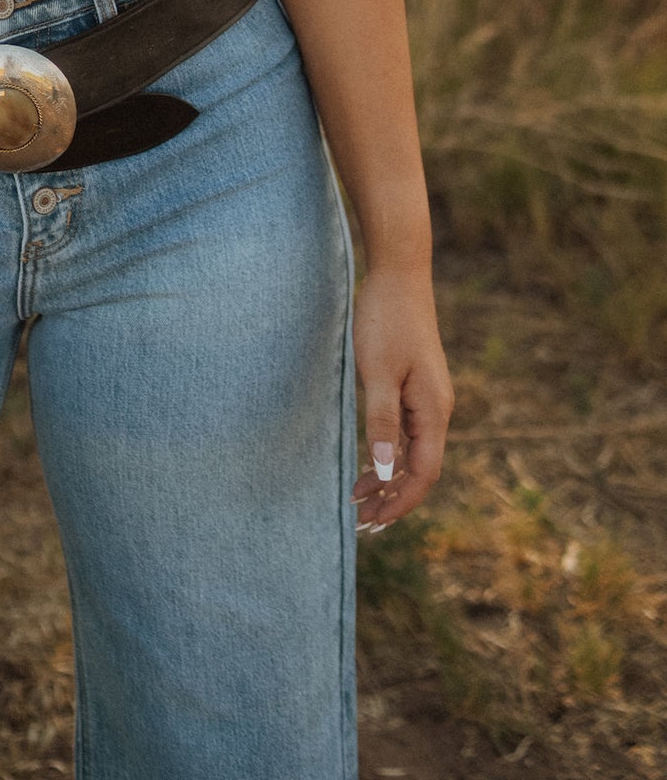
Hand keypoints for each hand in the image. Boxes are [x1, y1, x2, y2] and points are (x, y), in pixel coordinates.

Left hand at [351, 263, 453, 530]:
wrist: (398, 274)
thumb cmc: (385, 319)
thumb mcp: (378, 371)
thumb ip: (382, 422)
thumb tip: (387, 473)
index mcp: (433, 410)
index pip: (423, 473)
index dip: (400, 502)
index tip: (373, 522)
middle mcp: (437, 409)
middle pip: (421, 470)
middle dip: (393, 499)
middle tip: (361, 522)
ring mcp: (428, 398)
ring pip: (414, 453)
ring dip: (389, 479)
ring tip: (359, 499)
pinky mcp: (416, 386)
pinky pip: (408, 434)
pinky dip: (389, 454)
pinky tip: (370, 463)